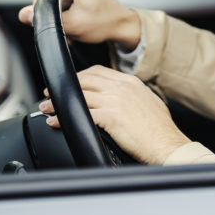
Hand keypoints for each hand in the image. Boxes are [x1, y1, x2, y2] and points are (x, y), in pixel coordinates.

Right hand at [18, 0, 140, 49]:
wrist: (121, 25)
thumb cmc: (104, 23)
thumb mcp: (73, 25)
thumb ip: (47, 20)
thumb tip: (23, 14)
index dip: (42, 11)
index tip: (56, 23)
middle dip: (52, 15)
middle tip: (67, 28)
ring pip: (51, 1)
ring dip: (58, 17)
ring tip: (72, 27)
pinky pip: (59, 1)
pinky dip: (64, 14)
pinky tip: (73, 23)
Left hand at [39, 65, 189, 164]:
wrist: (167, 143)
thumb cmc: (161, 129)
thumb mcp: (149, 102)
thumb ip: (132, 96)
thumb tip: (121, 100)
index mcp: (130, 82)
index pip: (97, 72)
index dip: (79, 77)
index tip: (69, 83)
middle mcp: (121, 87)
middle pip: (84, 80)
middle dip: (64, 85)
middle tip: (50, 93)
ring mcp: (115, 100)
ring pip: (78, 95)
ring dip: (57, 102)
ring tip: (47, 108)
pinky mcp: (110, 116)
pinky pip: (80, 114)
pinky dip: (63, 118)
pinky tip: (56, 122)